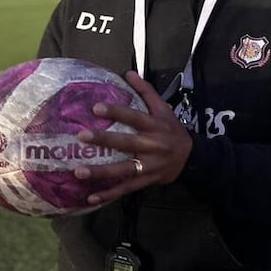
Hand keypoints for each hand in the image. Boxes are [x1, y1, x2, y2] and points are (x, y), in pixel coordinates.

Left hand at [73, 71, 192, 204]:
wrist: (192, 159)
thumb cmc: (173, 131)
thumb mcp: (164, 109)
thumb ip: (146, 91)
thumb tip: (128, 72)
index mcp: (155, 126)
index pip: (134, 117)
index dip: (117, 111)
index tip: (96, 107)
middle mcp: (151, 146)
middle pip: (125, 143)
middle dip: (104, 140)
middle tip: (81, 137)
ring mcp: (148, 166)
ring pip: (123, 170)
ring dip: (101, 172)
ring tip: (79, 172)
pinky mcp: (146, 181)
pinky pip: (126, 189)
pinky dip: (109, 195)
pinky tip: (91, 198)